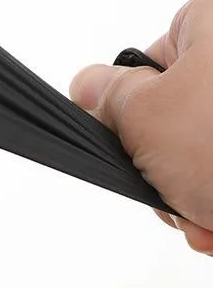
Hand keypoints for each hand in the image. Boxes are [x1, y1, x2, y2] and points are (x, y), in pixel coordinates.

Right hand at [71, 0, 212, 253]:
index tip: (129, 151)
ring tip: (208, 222)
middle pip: (183, 118)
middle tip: (174, 199)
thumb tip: (87, 83)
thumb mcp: (147, 116)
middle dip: (169, 173)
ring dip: (197, 199)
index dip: (129, 117)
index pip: (148, 65)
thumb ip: (107, 96)